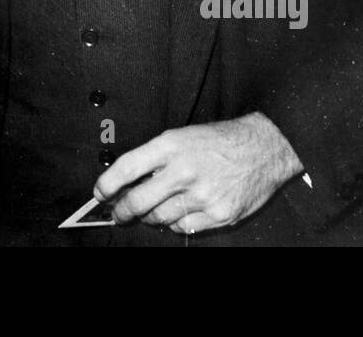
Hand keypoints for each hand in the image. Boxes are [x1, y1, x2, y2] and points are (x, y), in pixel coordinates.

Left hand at [93, 112, 302, 234]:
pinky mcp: (218, 214)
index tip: (100, 192)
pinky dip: (176, 223)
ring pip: (160, 218)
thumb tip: (129, 181)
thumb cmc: (220, 141)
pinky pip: (183, 227)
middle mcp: (184, 170)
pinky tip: (179, 212)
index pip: (127, 167)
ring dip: (150, 217)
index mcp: (172, 145)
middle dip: (122, 211)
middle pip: (138, 201)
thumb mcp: (183, 136)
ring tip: (151, 211)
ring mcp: (201, 195)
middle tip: (118, 213)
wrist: (263, 148)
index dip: (108, 184)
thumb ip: (156, 157)